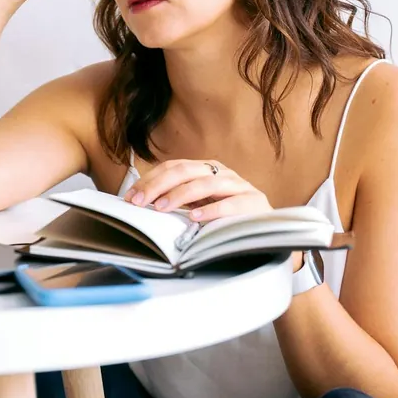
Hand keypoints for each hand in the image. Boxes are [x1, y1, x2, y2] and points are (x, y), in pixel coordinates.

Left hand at [122, 159, 272, 222]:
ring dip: (180, 195)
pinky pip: (230, 204)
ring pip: (205, 183)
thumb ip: (177, 200)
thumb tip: (140, 204)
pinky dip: (211, 210)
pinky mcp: (254, 202)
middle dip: (158, 186)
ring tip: (162, 208)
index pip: (172, 167)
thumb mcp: (199, 204)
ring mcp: (238, 185)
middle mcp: (221, 172)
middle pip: (184, 171)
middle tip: (140, 202)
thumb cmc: (227, 217)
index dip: (150, 181)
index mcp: (205, 169)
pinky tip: (195, 217)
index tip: (130, 198)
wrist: (266, 230)